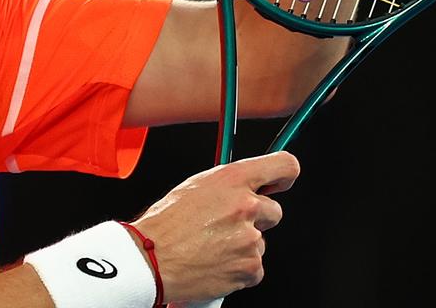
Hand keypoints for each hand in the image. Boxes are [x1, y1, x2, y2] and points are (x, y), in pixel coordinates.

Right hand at [130, 151, 300, 303]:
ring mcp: (250, 239)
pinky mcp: (250, 268)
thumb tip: (247, 186)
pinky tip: (216, 263)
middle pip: (274, 211)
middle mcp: (246, 206)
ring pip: (260, 241)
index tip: (280, 183)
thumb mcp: (196, 187)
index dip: (284, 176)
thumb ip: (227, 185)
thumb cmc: (166, 225)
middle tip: (227, 226)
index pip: (284, 166)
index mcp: (232, 180)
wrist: (150, 260)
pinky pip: (254, 267)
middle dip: (256, 219)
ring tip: (212, 247)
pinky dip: (238, 268)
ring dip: (242, 246)